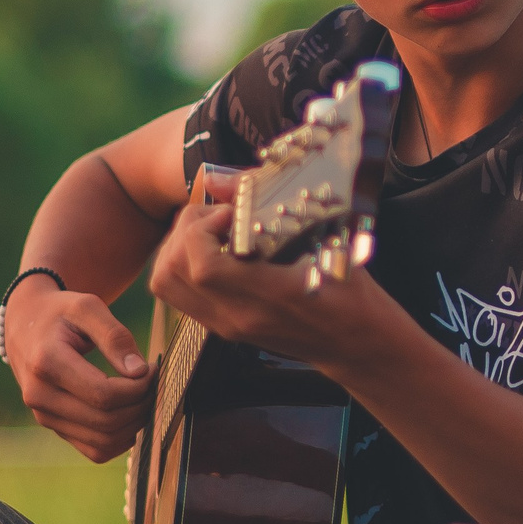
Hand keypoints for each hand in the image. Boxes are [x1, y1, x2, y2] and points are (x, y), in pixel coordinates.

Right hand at [5, 275, 153, 462]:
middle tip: (152, 383)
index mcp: (46, 363)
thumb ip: (115, 336)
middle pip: (106, 421)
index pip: (104, 395)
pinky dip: (121, 439)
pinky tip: (130, 413)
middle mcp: (39, 396)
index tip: (151, 369)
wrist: (26, 324)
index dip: (138, 388)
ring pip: (103, 442)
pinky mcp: (54, 427)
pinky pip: (95, 451)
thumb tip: (140, 372)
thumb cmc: (61, 312)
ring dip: (135, 424)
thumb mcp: (87, 307)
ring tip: (143, 396)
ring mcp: (44, 416)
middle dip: (140, 405)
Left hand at [147, 198, 393, 375]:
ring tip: (214, 231)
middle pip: (171, 272)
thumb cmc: (350, 292)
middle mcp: (237, 316)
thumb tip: (218, 179)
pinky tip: (218, 250)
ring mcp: (226, 325)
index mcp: (267, 297)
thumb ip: (270, 205)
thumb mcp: (325, 241)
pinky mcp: (223, 328)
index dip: (204, 227)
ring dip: (179, 247)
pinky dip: (185, 263)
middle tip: (220, 216)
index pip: (203, 266)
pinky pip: (179, 293)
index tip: (233, 212)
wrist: (357, 344)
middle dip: (186, 230)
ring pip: (166, 284)